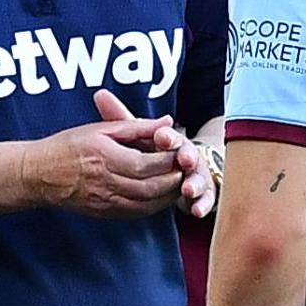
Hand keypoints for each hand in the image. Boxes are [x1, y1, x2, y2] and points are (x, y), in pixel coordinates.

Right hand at [21, 89, 182, 216]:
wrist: (39, 173)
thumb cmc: (66, 146)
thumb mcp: (99, 128)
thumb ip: (135, 126)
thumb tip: (166, 122)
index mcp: (106, 156)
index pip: (148, 163)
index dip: (169, 160)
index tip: (180, 151)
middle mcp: (107, 181)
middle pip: (152, 185)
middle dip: (174, 178)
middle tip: (186, 169)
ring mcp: (106, 199)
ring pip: (148, 202)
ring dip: (168, 194)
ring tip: (178, 182)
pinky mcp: (105, 212)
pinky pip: (137, 212)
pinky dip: (154, 206)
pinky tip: (160, 196)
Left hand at [94, 89, 217, 218]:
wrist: (184, 164)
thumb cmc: (154, 147)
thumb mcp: (136, 133)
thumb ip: (121, 116)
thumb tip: (100, 94)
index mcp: (171, 139)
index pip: (170, 135)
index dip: (167, 136)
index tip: (163, 137)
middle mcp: (187, 155)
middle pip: (188, 156)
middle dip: (186, 157)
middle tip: (183, 160)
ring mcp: (197, 174)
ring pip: (197, 178)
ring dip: (194, 183)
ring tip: (188, 189)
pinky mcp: (203, 194)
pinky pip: (205, 201)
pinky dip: (202, 205)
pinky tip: (197, 211)